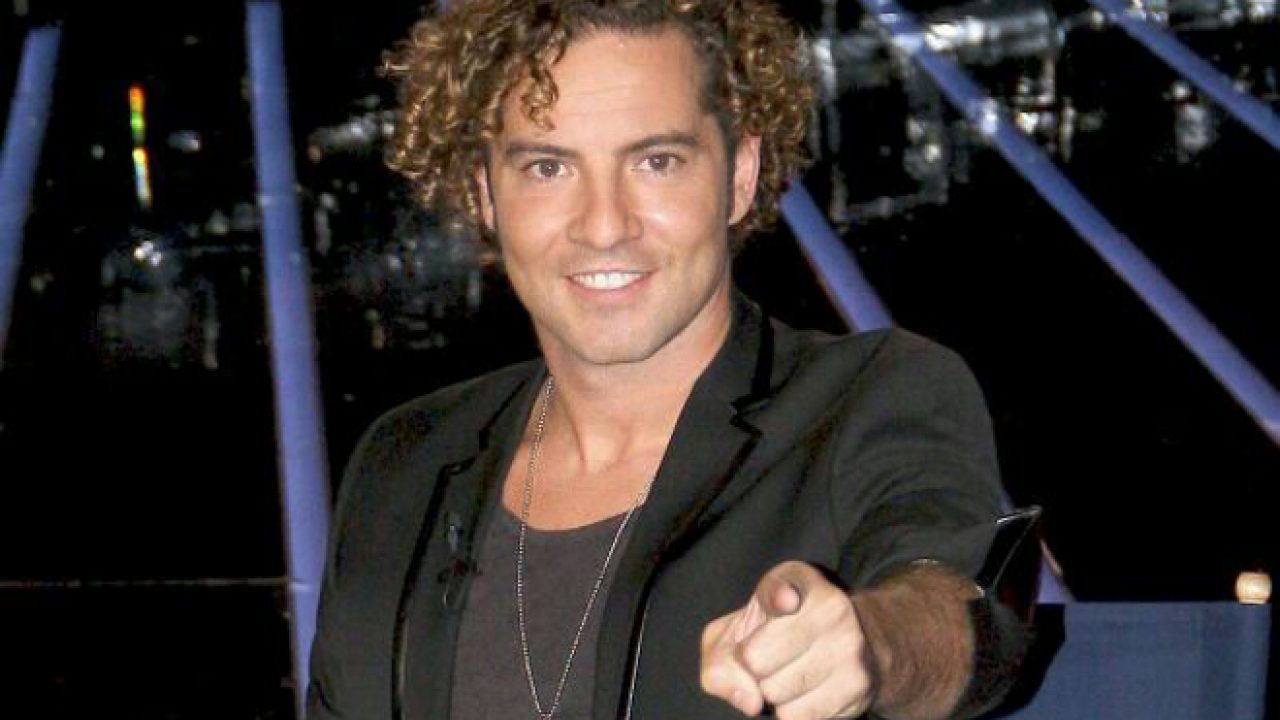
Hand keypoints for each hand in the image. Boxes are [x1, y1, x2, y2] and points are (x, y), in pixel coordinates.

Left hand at [700, 561, 876, 718]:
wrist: (851, 646)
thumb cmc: (777, 635)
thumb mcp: (737, 630)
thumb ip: (719, 659)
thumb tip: (749, 701)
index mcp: (798, 579)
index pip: (776, 593)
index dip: (777, 600)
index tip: (786, 603)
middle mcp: (831, 607)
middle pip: (756, 660)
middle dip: (751, 669)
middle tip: (771, 657)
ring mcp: (849, 646)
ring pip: (776, 693)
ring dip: (772, 694)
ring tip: (790, 673)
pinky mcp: (859, 684)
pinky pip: (798, 716)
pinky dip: (792, 711)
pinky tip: (806, 691)